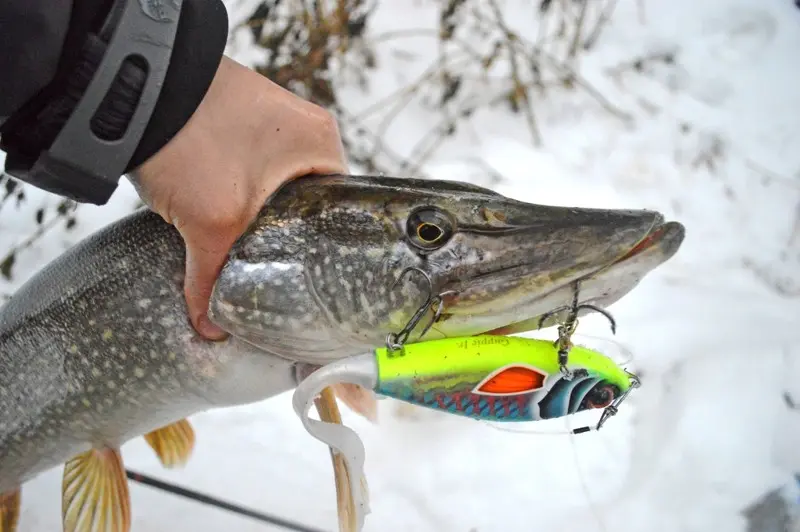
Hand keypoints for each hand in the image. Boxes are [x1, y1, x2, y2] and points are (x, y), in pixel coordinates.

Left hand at [129, 56, 346, 339]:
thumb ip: (213, 277)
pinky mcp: (231, 115)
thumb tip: (210, 328)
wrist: (132, 89)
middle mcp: (301, 124)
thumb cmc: (192, 140)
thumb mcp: (211, 220)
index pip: (336, 208)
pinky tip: (214, 211)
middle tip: (268, 267)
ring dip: (252, 211)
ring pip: (269, 182)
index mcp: (321, 140)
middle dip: (279, 233)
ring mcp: (265, 116)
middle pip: (302, 198)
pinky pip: (244, 164)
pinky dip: (231, 188)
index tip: (302, 274)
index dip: (317, 246)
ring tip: (239, 244)